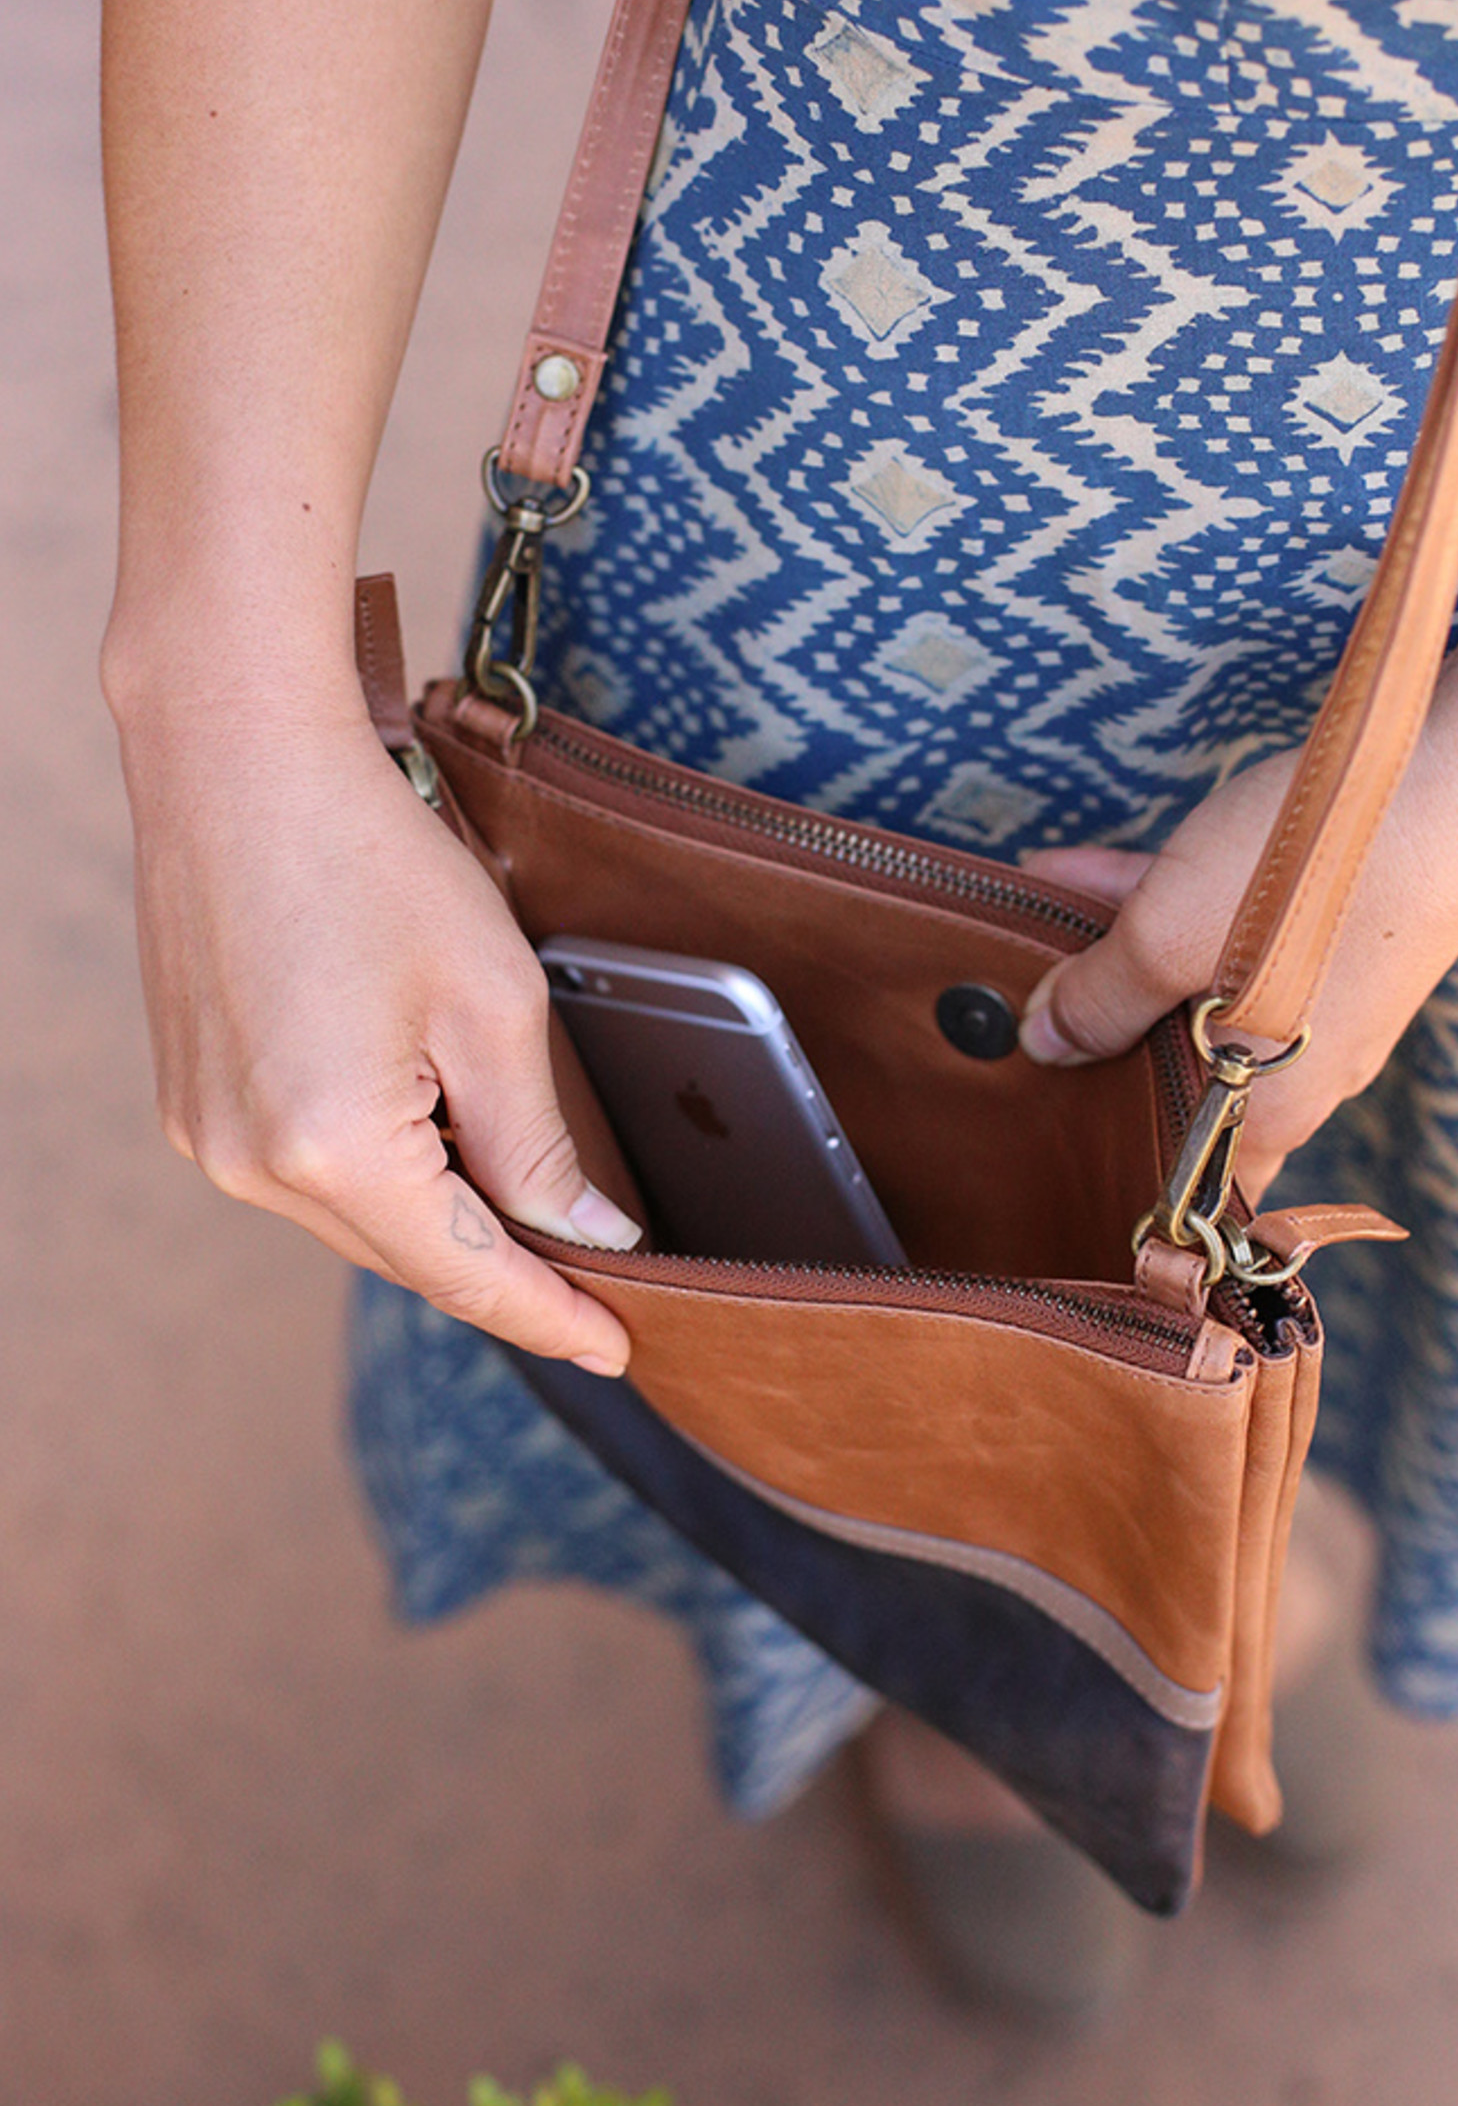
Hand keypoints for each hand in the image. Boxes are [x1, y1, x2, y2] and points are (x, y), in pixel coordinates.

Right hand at [116, 681, 638, 1369]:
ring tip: (516, 1205)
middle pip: (409, 1258)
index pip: (470, 1277)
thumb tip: (587, 1236)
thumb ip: (537, 1144)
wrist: (234, 756)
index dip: (553, 1318)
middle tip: (593, 1284)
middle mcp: (252, 1165)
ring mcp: (207, 1137)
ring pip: (357, 1221)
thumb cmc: (372, 858)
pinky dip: (377, 1175)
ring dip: (437, 1220)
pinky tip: (425, 1142)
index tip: (619, 1349)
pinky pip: (305, 1176)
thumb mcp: (492, 1006)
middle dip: (503, 1272)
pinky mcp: (190, 1102)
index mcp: (335, 1151)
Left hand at [1017, 733, 1457, 1200]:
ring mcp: (1326, 1008)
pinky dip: (1166, 915)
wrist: (1455, 775)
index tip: (1054, 1147)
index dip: (1123, 1175)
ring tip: (1037, 926)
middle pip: (1179, 1083)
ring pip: (1199, 1001)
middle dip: (1099, 1045)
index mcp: (1268, 1117)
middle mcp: (1304, 1079)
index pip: (1191, 1192)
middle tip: (1017, 1016)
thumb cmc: (1308, 881)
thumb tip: (1043, 1042)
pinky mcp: (1339, 941)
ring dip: (1120, 964)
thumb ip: (1096, 1002)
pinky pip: (1232, 945)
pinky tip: (1085, 873)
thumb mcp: (1163, 942)